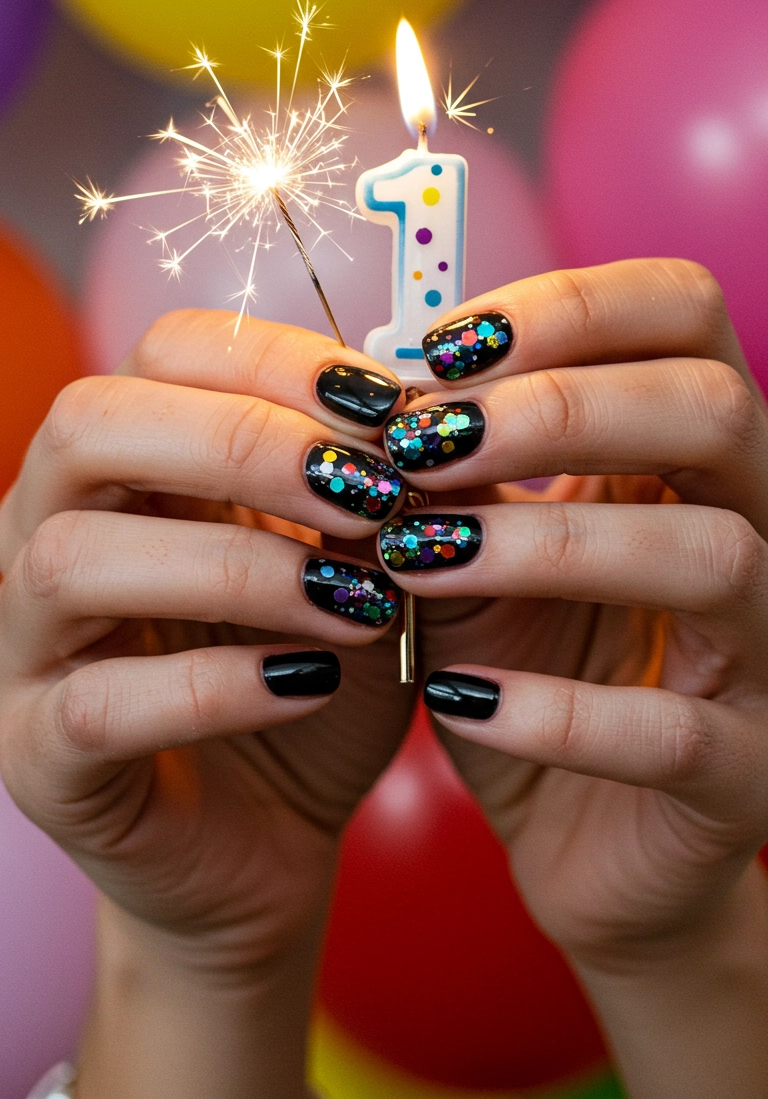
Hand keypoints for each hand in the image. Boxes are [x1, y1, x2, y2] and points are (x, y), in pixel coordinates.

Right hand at [0, 312, 414, 1096]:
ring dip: (235, 568)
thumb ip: (382, 489)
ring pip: (73, 560)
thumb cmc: (315, 673)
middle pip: (89, 425)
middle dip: (242, 444)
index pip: (164, 352)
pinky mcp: (40, 755)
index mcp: (130, 461)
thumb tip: (439, 411)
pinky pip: (96, 705)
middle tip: (367, 492)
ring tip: (356, 604)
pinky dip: (217, 688)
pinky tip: (310, 683)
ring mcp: (28, 644)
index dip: (277, 362)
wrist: (275, 834)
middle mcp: (51, 528)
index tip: (388, 408)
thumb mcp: (362, 567)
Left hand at [378, 260, 767, 1096]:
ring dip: (549, 544)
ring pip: (715, 555)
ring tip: (418, 557)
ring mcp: (764, 654)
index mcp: (689, 455)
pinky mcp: (744, 775)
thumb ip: (448, 473)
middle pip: (717, 408)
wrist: (579, 834)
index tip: (441, 348)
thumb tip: (381, 391)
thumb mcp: (475, 549)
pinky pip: (676, 732)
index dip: (572, 305)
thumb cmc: (530, 664)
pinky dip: (558, 710)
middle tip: (428, 442)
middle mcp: (754, 529)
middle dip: (562, 408)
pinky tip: (458, 697)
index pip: (686, 313)